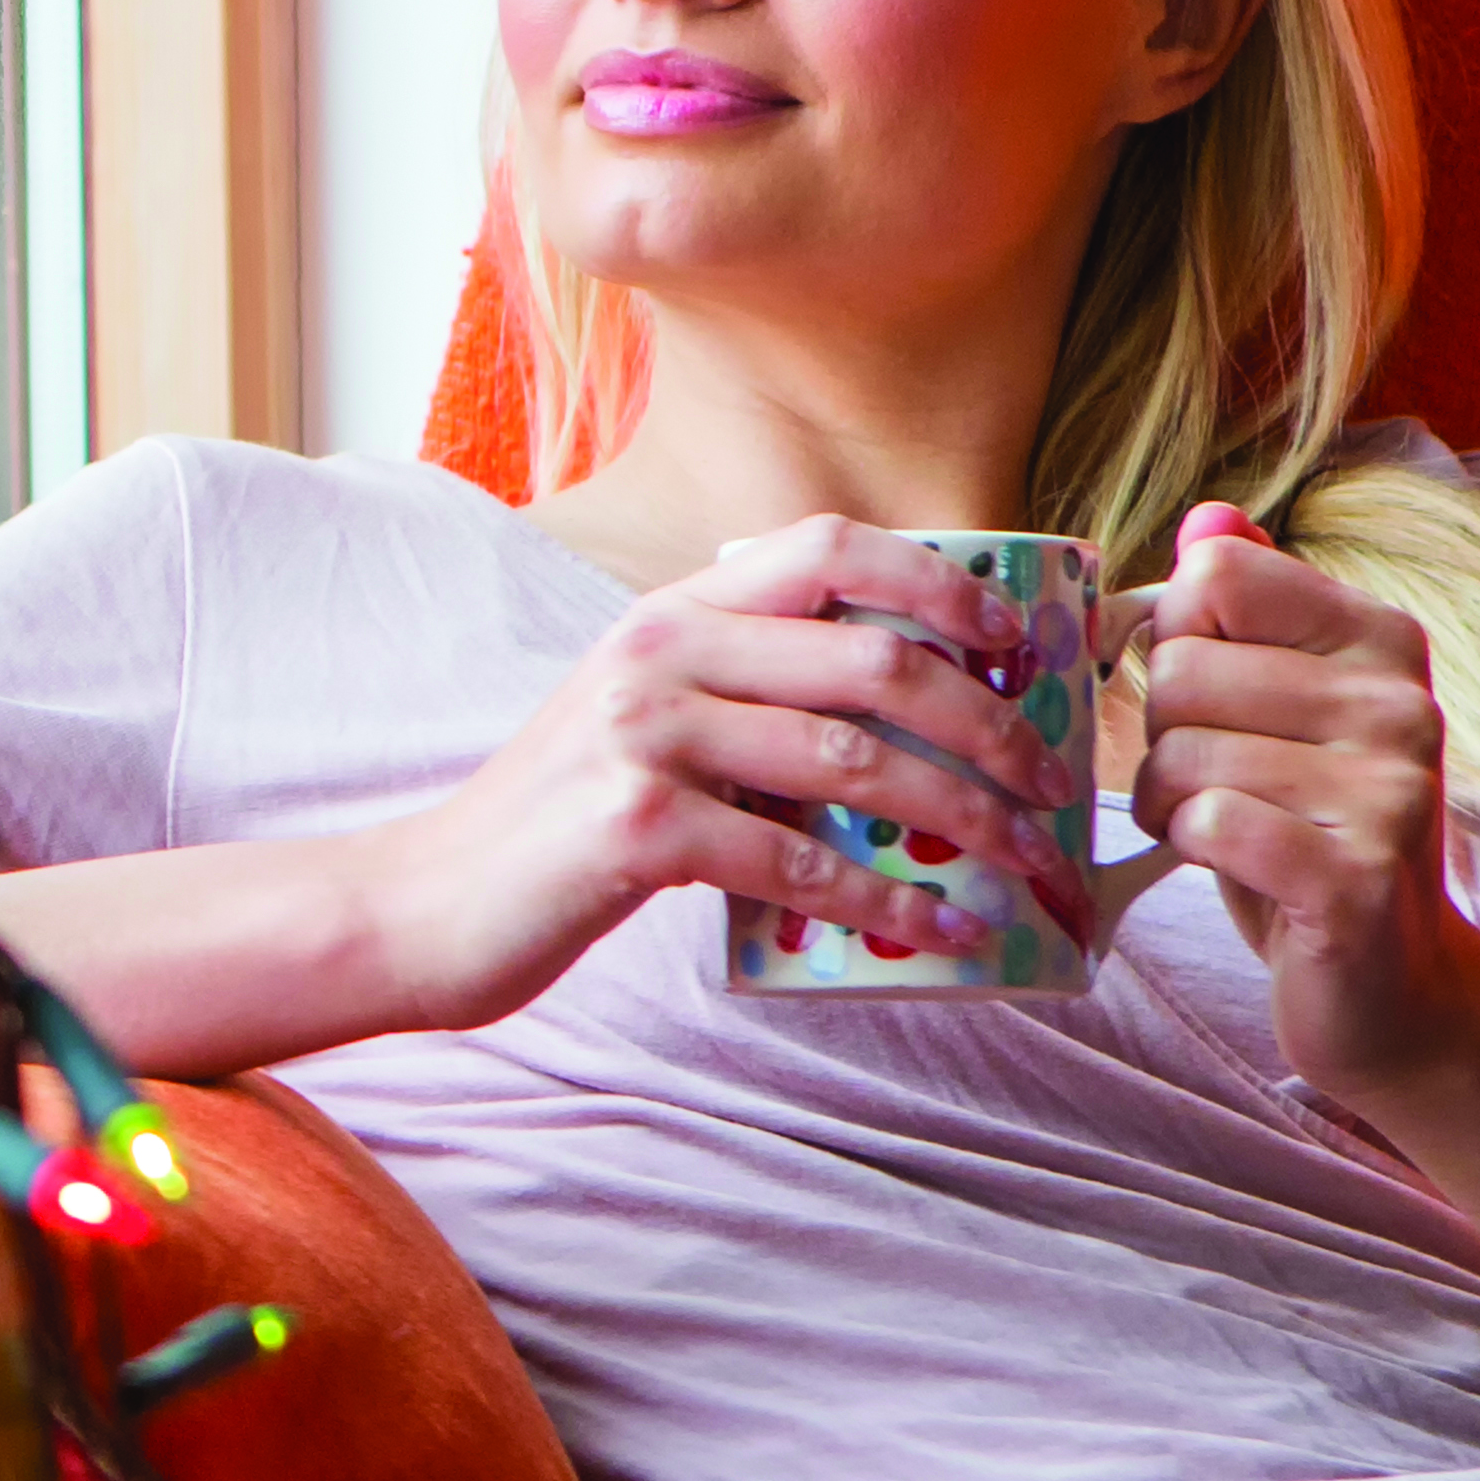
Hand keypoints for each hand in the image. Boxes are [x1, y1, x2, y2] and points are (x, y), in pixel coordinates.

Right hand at [364, 514, 1088, 1029]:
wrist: (425, 903)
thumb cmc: (555, 829)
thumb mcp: (642, 727)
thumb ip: (742, 705)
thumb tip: (901, 740)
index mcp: (672, 614)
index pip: (829, 550)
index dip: (941, 583)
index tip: (1015, 642)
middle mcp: (662, 654)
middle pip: (876, 660)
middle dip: (992, 724)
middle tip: (1053, 785)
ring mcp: (647, 737)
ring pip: (858, 763)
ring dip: (968, 820)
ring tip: (1027, 866)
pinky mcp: (640, 830)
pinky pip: (802, 864)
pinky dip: (891, 903)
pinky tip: (945, 931)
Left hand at [1126, 499, 1479, 1096]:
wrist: (1391, 989)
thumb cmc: (1308, 833)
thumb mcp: (1278, 712)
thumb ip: (1247, 612)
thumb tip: (1208, 516)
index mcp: (1381, 639)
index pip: (1212, 577)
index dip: (1171, 642)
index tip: (1206, 701)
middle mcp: (1400, 701)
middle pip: (1180, 667)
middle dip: (1164, 737)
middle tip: (1216, 785)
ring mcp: (1389, 789)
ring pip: (1184, 752)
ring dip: (1171, 804)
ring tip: (1226, 831)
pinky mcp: (1356, 876)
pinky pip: (1210, 824)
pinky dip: (1193, 848)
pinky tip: (1237, 866)